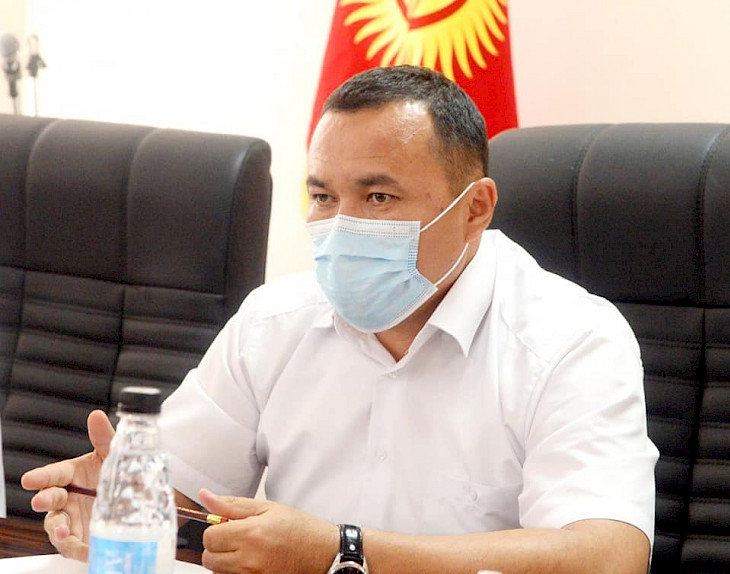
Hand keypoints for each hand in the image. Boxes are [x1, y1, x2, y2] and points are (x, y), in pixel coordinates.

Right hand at [20, 409, 114, 561]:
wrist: (139, 501)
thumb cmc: (119, 474)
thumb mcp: (114, 455)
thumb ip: (105, 437)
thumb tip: (96, 416)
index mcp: (73, 475)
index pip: (54, 474)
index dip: (42, 476)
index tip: (30, 479)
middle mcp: (68, 498)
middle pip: (50, 499)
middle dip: (44, 499)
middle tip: (42, 500)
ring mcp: (72, 519)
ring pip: (55, 525)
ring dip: (56, 528)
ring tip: (63, 532)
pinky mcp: (80, 538)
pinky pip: (71, 546)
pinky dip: (74, 547)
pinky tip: (83, 547)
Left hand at [199, 489, 338, 573]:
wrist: (324, 553)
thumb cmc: (299, 528)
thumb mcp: (268, 508)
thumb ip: (232, 504)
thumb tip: (205, 496)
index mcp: (250, 534)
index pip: (209, 537)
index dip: (217, 529)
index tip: (229, 526)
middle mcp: (249, 559)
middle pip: (209, 558)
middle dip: (218, 546)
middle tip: (238, 538)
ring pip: (218, 571)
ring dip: (226, 560)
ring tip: (248, 550)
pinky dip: (236, 571)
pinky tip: (252, 561)